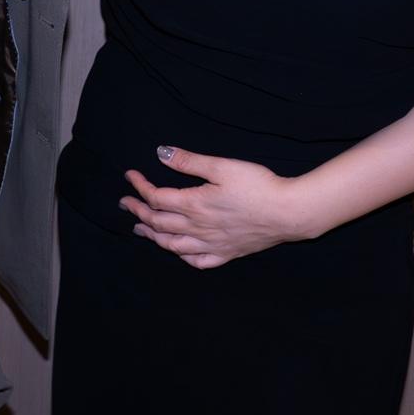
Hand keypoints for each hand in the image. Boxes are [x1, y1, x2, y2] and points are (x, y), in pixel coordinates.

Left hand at [120, 146, 309, 269]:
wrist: (288, 212)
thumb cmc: (258, 185)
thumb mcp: (222, 166)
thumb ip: (189, 162)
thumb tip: (161, 153)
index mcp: (194, 204)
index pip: (156, 197)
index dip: (139, 186)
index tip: (130, 175)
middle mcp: (198, 228)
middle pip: (158, 222)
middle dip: (137, 212)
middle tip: (125, 204)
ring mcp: (212, 244)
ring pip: (172, 245)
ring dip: (152, 236)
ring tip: (140, 229)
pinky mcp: (227, 253)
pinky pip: (198, 261)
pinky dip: (182, 256)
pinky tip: (178, 251)